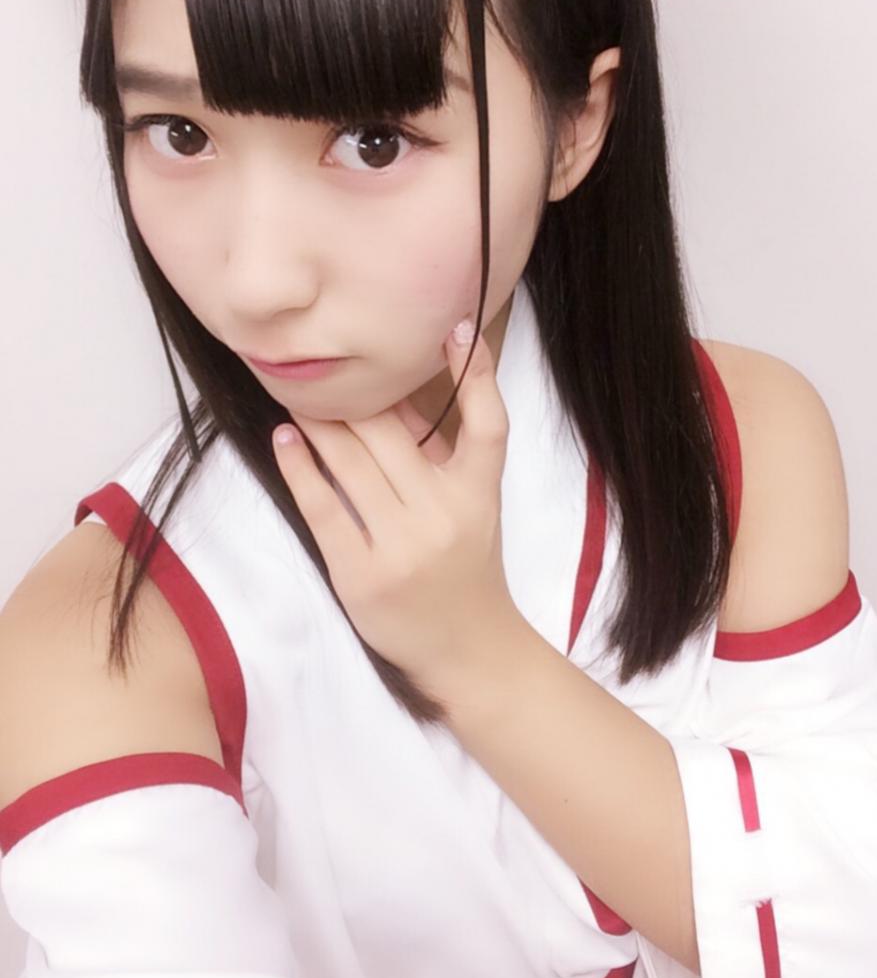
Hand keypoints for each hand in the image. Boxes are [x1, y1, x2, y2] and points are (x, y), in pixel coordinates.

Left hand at [271, 321, 523, 699]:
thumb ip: (437, 456)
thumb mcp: (471, 508)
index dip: (477, 375)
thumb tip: (387, 397)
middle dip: (356, 397)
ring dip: (319, 422)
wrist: (467, 647)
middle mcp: (444, 516)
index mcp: (479, 495)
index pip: (488, 425)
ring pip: (351, 462)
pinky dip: (300, 467)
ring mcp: (401, 546)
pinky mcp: (361, 573)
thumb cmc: (466, 567)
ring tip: (295, 395)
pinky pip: (322, 507)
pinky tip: (287, 439)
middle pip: (393, 435)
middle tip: (324, 367)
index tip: (458, 329)